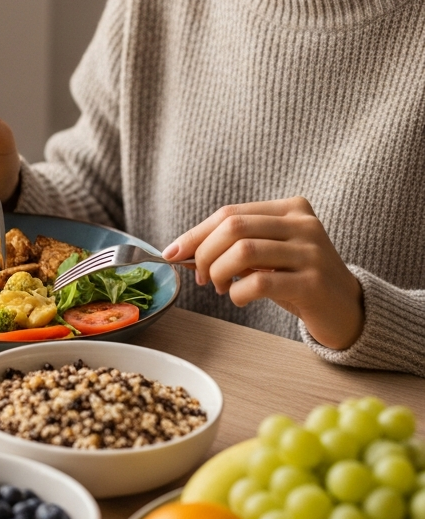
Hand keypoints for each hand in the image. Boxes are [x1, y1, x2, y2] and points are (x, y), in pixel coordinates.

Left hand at [162, 197, 363, 349]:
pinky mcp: (313, 283)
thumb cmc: (297, 279)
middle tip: (201, 276)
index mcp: (290, 208)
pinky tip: (239, 298)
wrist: (347, 309)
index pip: (229, 213)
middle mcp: (303, 224)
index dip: (195, 233)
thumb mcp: (266, 256)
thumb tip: (180, 251)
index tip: (172, 253)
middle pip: (233, 227)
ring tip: (219, 287)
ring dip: (218, 272)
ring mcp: (312, 252)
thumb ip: (230, 247)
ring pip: (243, 251)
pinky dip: (237, 292)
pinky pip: (260, 282)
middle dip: (204, 253)